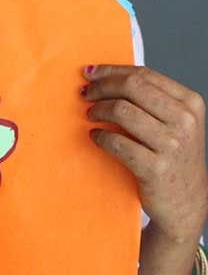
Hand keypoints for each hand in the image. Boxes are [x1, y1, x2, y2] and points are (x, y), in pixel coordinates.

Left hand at [84, 64, 207, 242]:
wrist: (186, 203)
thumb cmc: (173, 158)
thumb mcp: (174, 123)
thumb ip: (150, 99)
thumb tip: (104, 75)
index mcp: (190, 103)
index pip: (144, 74)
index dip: (111, 71)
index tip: (90, 73)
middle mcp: (185, 121)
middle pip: (131, 87)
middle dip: (101, 87)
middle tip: (85, 94)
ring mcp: (173, 145)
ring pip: (121, 110)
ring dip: (97, 110)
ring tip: (91, 115)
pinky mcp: (156, 167)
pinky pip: (115, 141)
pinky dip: (100, 136)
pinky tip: (96, 137)